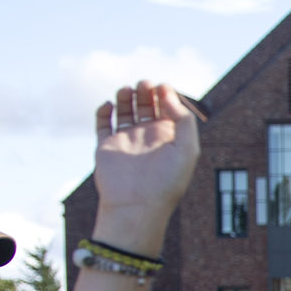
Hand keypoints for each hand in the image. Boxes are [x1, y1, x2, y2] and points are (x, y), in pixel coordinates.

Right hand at [90, 81, 200, 257]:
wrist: (137, 205)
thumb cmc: (167, 181)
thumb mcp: (188, 148)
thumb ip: (183, 119)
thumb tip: (166, 92)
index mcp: (168, 138)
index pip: (167, 108)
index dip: (165, 94)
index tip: (162, 86)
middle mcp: (147, 138)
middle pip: (146, 105)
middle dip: (145, 91)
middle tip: (145, 84)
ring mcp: (126, 141)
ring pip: (125, 111)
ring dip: (126, 96)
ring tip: (128, 89)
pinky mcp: (106, 146)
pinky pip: (102, 123)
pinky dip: (104, 110)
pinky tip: (110, 104)